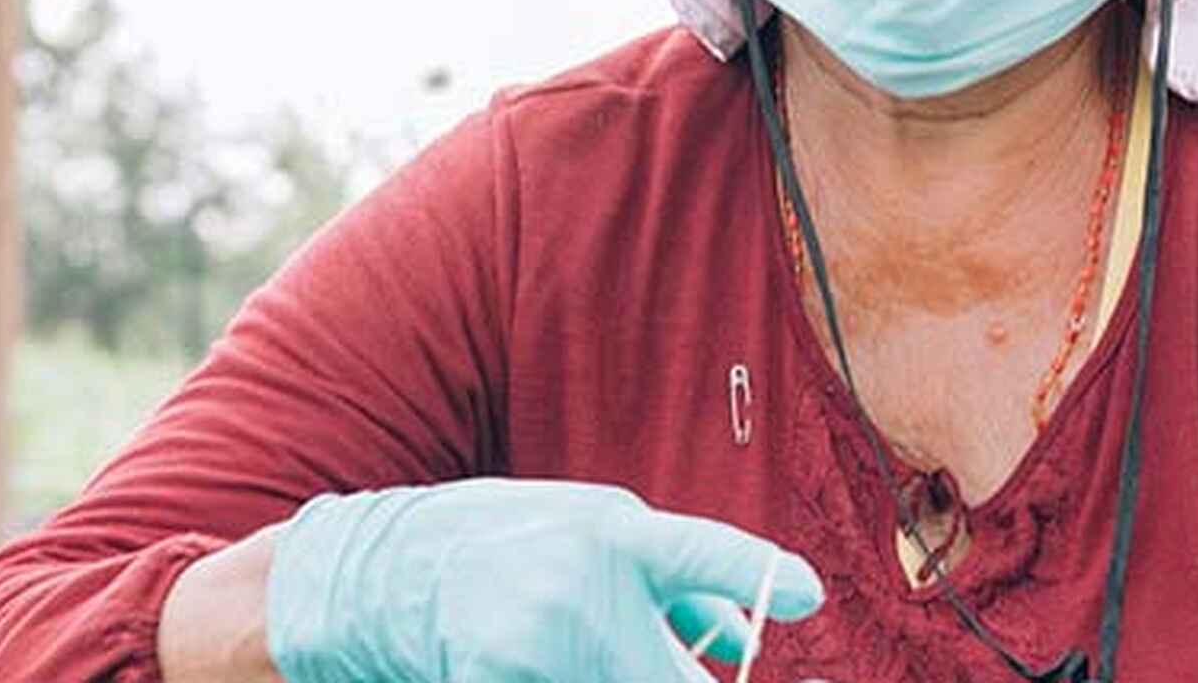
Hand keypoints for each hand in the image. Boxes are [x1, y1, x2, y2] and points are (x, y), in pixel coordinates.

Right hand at [265, 478, 825, 682]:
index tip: (807, 595)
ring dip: (633, 682)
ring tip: (600, 651)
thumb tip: (742, 640)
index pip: (703, 550)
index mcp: (612, 530)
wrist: (390, 567)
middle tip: (697, 676)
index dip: (759, 574)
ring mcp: (538, 639)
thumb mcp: (592, 529)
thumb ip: (672, 576)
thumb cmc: (510, 542)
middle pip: (674, 678)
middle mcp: (581, 581)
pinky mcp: (498, 678)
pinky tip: (557, 661)